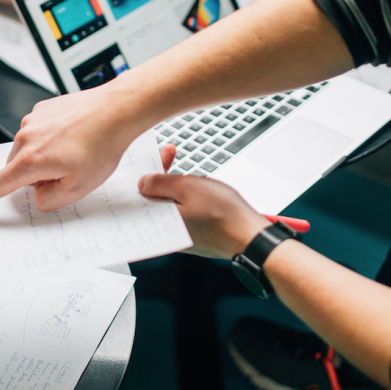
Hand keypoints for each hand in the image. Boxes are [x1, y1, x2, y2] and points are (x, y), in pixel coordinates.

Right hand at [0, 85, 142, 214]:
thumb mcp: (77, 189)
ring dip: (45, 156)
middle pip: (18, 169)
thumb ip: (49, 199)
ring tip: (77, 151)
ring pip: (29, 150)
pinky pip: (40, 132)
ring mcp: (33, 120)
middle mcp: (26, 137)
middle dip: (36, 176)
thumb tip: (37, 192)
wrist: (116, 111)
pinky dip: (52, 139)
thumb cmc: (101, 146)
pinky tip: (75, 137)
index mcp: (30, 161)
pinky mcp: (43, 109)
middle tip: (68, 172)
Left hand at [138, 161, 269, 258]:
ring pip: (168, 204)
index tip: (154, 154)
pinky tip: (194, 188)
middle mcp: (165, 232)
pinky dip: (184, 198)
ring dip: (173, 184)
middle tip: (170, 152)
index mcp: (159, 221)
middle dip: (160, 173)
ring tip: (187, 171)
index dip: (145, 169)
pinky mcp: (192, 235)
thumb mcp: (187, 187)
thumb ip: (160, 183)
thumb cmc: (222, 213)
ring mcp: (179, 235)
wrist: (250, 237)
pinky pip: (180, 213)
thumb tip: (142, 183)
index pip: (140, 193)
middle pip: (153, 197)